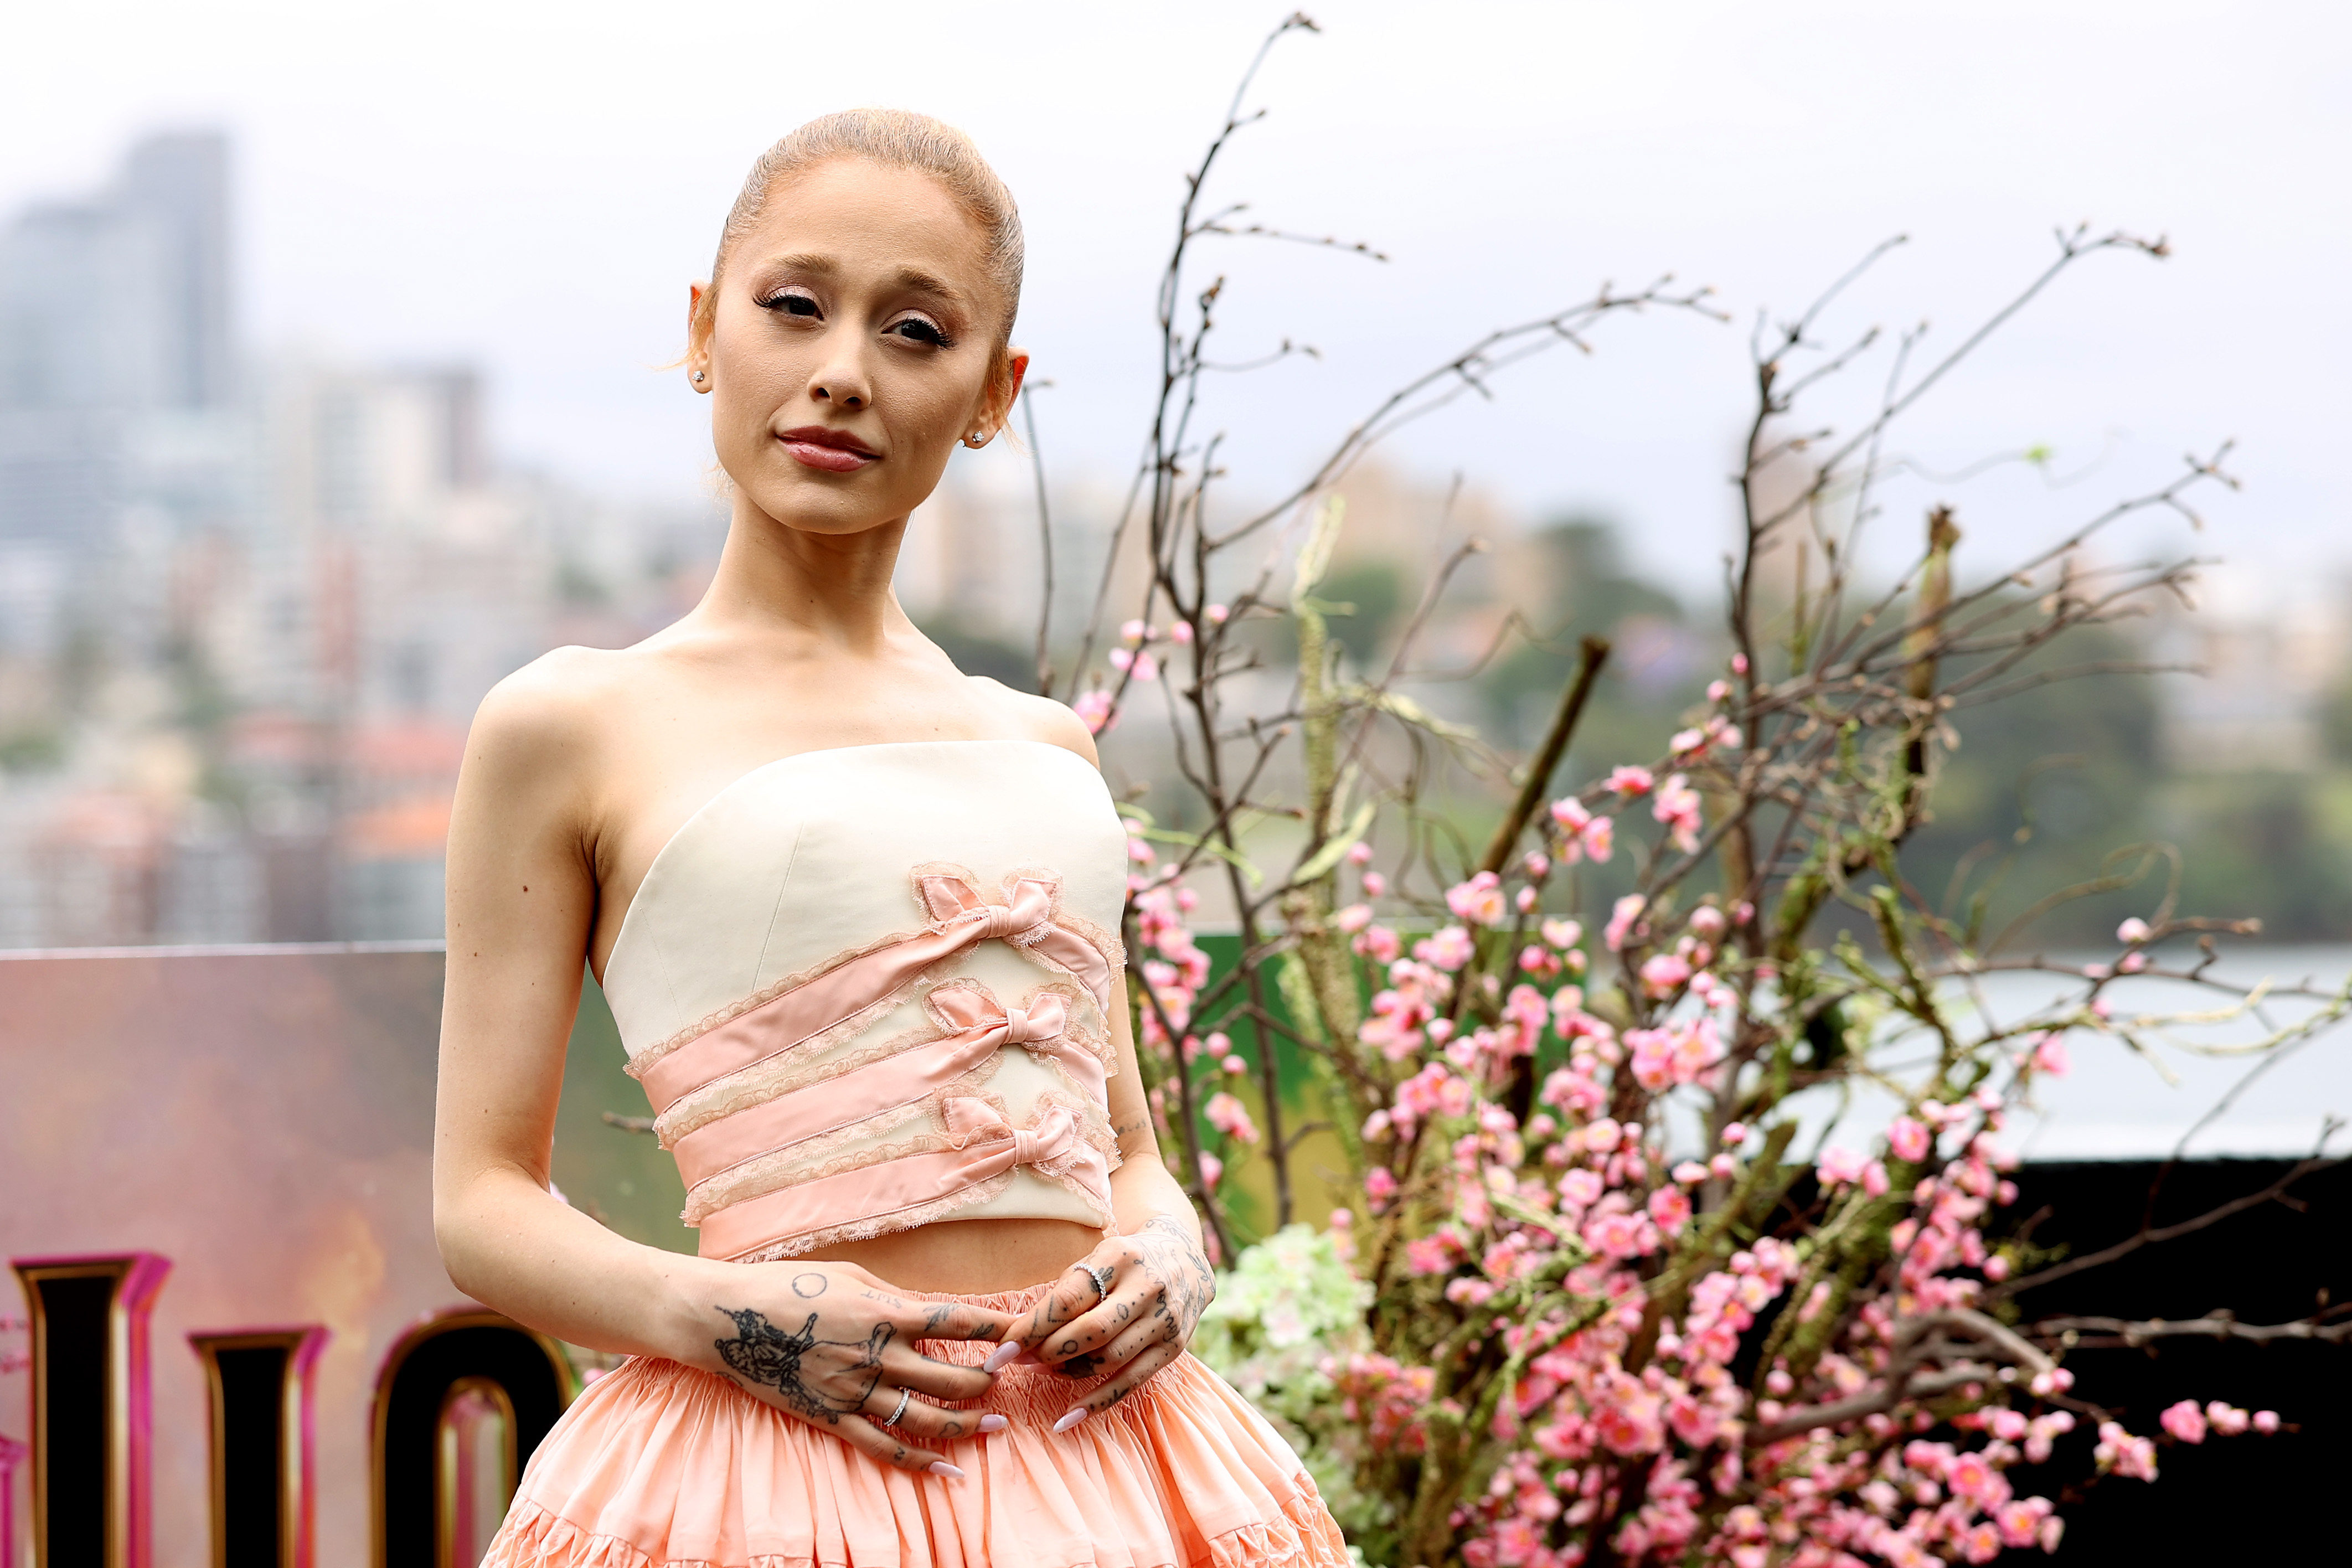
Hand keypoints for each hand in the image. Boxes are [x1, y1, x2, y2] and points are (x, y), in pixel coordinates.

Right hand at [691, 1260, 1015, 1475]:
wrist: (727, 1320)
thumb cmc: (789, 1285)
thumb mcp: (850, 1276)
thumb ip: (895, 1296)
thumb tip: (933, 1311)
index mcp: (885, 1312)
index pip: (956, 1323)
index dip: (996, 1331)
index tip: (1024, 1336)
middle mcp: (876, 1356)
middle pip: (951, 1378)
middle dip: (989, 1382)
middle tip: (1010, 1381)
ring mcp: (854, 1392)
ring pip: (925, 1419)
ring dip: (967, 1425)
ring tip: (996, 1426)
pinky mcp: (832, 1418)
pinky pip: (883, 1447)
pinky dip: (920, 1462)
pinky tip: (949, 1470)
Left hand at [999, 1215, 1216, 1427]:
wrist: (1185, 1260)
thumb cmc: (1124, 1263)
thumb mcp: (1097, 1260)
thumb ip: (1065, 1293)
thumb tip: (1019, 1334)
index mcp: (1120, 1258)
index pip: (1068, 1299)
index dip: (1031, 1327)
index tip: (1002, 1349)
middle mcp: (1147, 1287)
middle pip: (1090, 1332)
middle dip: (1049, 1352)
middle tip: (1022, 1362)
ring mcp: (1164, 1320)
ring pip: (1109, 1359)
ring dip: (1069, 1373)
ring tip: (1046, 1371)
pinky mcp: (1174, 1349)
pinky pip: (1131, 1383)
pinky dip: (1097, 1403)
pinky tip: (1067, 1418)